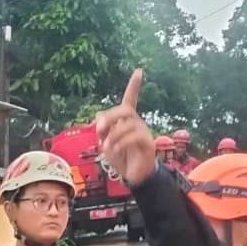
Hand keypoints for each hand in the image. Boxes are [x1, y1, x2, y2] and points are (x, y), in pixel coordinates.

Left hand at [92, 70, 154, 184]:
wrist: (133, 175)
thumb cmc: (121, 157)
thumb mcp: (107, 141)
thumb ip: (103, 128)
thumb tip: (99, 116)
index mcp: (127, 120)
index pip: (131, 99)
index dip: (134, 86)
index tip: (139, 71)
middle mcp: (137, 123)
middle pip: (125, 109)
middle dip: (110, 118)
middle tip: (100, 131)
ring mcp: (144, 132)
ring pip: (128, 123)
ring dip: (113, 135)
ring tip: (107, 147)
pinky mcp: (147, 144)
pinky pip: (133, 136)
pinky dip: (120, 142)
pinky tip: (115, 150)